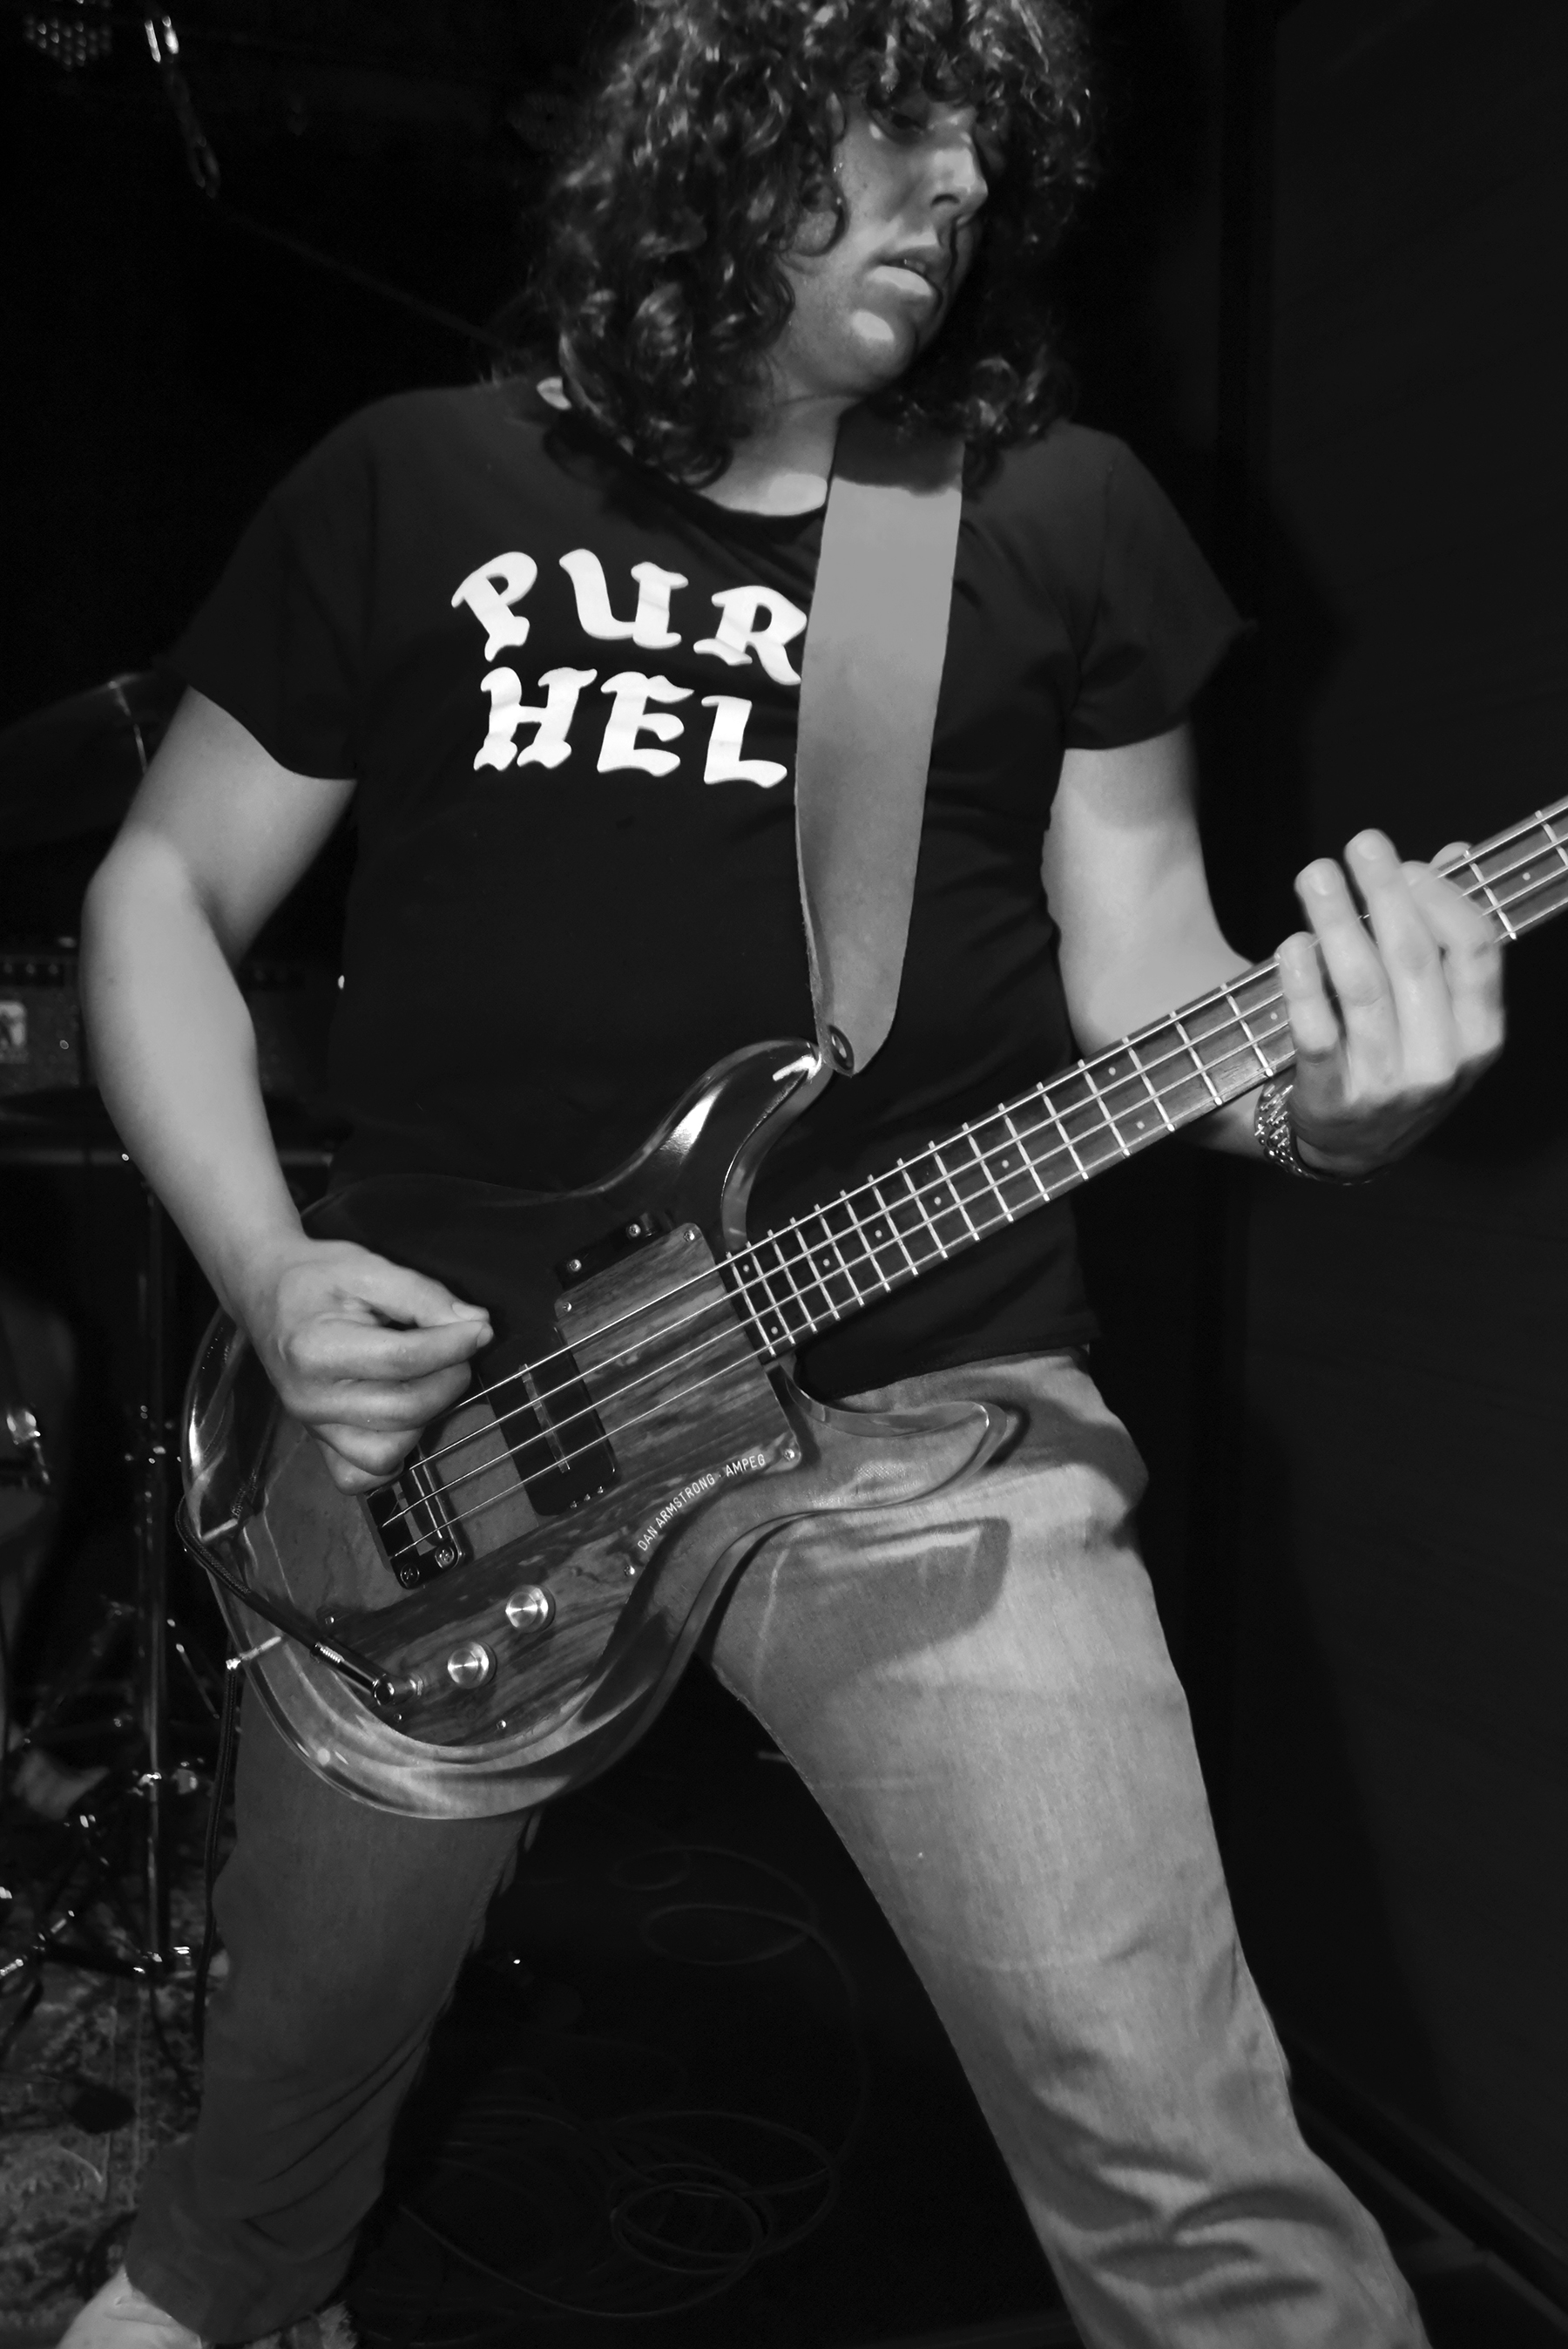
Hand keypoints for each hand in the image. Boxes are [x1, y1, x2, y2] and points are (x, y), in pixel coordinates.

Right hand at [237, 1238, 492, 1494]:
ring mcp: (311, 1428)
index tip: (479, 1328)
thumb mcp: (368, 1267)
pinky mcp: (318, 1444)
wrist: (263, 1291)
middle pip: (404, 1409)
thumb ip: (423, 1295)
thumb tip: (477, 1324)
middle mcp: (308, 1399)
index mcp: (314, 1350)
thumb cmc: (316, 1277)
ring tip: (428, 1380)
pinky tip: (402, 1418)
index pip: (403, 1360)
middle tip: (458, 1350)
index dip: (453, 1345)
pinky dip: (390, 1456)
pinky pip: (360, 1476)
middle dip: (449, 1379)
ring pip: (388, 1452)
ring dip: (425, 1418)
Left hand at [1274, 830, 1503, 1175]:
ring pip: (1362, 989)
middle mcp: (1440, 1063)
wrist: (1353, 1145)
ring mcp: (1386, 1086)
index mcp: (1480, 1036)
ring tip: (1316, 876)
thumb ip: (1445, 934)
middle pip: (1413, 960)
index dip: (1441, 899)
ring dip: (1337, 923)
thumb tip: (1454, 853)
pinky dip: (1302, 984)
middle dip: (1385, 894)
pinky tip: (1293, 944)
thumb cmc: (1400, 1056)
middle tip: (1360, 844)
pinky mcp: (1330, 1098)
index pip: (1475, 951)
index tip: (1408, 863)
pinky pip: (1315, 1032)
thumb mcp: (1438, 1009)